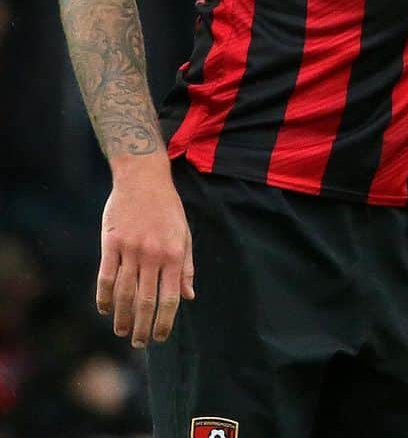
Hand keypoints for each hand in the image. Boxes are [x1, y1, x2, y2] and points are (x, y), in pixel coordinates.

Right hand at [97, 157, 194, 347]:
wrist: (143, 178)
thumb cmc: (167, 208)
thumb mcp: (184, 234)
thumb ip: (185, 266)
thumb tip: (189, 296)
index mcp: (173, 253)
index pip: (170, 296)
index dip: (165, 320)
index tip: (160, 337)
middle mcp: (152, 254)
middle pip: (145, 300)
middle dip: (142, 326)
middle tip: (139, 343)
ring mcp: (130, 249)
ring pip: (123, 293)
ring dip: (122, 316)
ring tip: (122, 331)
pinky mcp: (110, 243)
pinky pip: (105, 276)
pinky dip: (104, 297)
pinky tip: (105, 310)